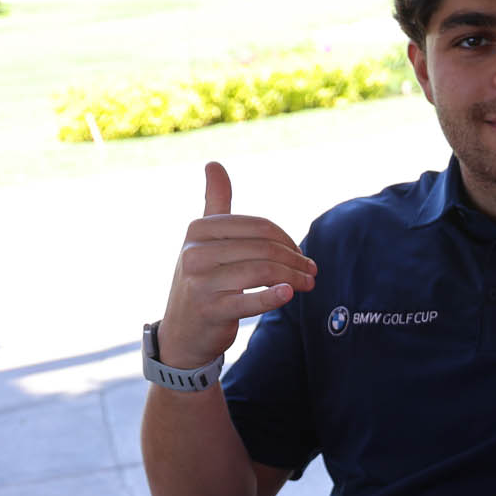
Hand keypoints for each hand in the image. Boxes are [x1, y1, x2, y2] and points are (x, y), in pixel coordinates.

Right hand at [156, 163, 316, 368]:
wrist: (183, 331)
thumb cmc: (202, 279)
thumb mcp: (205, 240)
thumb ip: (215, 203)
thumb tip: (214, 163)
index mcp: (199, 230)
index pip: (257, 226)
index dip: (286, 239)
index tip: (301, 254)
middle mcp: (195, 253)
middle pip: (263, 249)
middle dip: (295, 260)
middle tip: (312, 271)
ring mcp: (200, 282)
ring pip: (262, 272)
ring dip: (294, 278)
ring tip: (309, 284)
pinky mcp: (210, 310)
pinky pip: (249, 301)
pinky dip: (272, 297)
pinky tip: (289, 294)